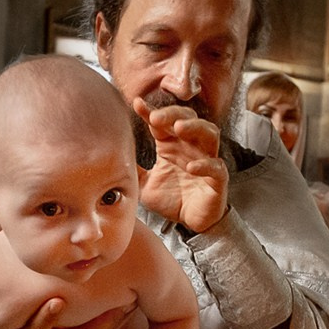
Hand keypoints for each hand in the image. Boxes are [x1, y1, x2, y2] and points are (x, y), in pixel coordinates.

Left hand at [135, 101, 228, 233]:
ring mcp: (207, 161)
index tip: (137, 104)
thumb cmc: (172, 201)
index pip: (163, 123)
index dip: (151, 112)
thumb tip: (111, 159)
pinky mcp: (217, 180)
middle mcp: (191, 148)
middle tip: (157, 117)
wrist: (190, 224)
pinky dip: (205, 165)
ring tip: (178, 128)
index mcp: (172, 146)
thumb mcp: (144, 185)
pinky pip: (216, 168)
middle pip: (189, 119)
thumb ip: (132, 170)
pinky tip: (191, 166)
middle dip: (173, 114)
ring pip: (210, 134)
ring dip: (195, 127)